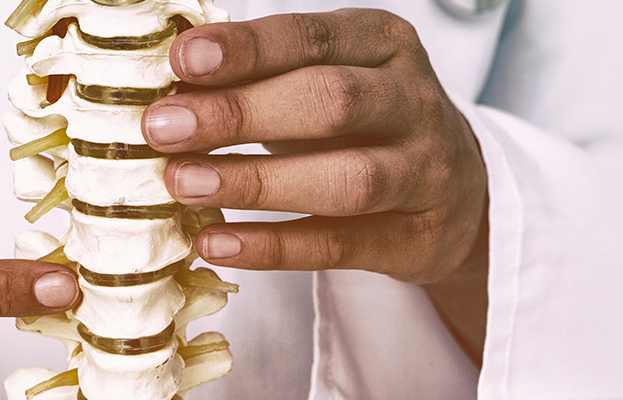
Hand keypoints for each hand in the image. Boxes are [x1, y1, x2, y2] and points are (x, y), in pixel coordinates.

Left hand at [144, 8, 489, 361]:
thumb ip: (263, 69)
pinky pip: (340, 245)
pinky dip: (273, 247)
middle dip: (241, 114)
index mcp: (386, 43)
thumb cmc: (366, 123)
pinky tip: (216, 241)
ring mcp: (426, 173)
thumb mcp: (328, 76)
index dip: (247, 49)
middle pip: (331, 102)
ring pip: (345, 179)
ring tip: (182, 184)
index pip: (313, 37)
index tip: (181, 61)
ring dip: (256, 182)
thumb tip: (170, 64)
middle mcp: (415, 102)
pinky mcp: (418, 239)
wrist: (457, 192)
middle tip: (164, 128)